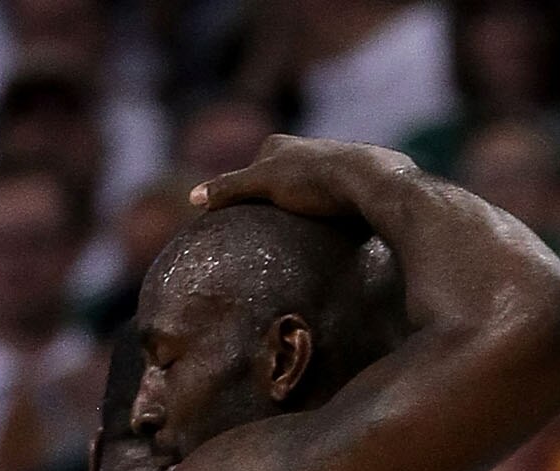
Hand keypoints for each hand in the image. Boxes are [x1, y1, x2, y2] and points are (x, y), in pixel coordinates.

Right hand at [193, 134, 412, 223]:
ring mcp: (327, 164)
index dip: (245, 196)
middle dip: (271, 203)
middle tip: (266, 234)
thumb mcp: (264, 184)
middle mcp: (302, 148)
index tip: (240, 223)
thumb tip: (193, 197)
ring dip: (297, 210)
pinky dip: (319, 216)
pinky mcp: (349, 183)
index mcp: (278, 144)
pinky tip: (322, 233)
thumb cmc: (313, 181)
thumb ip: (230, 189)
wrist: (367, 181)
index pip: (250, 171)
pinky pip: (326, 202)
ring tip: (293, 238)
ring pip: (302, 191)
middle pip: (276, 180)